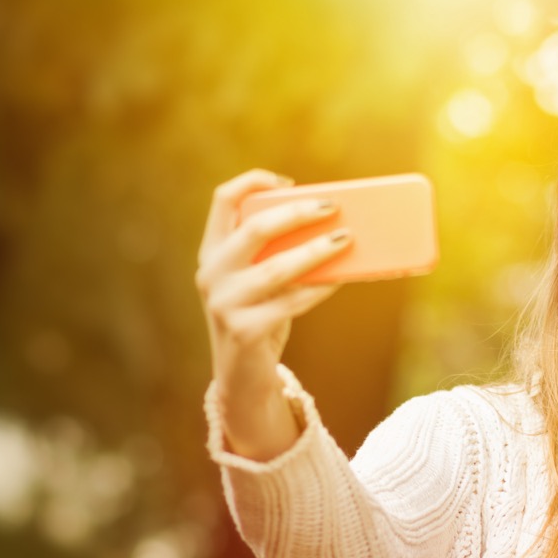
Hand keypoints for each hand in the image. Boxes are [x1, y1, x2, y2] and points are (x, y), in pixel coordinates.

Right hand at [195, 169, 351, 457]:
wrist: (242, 376)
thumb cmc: (260, 314)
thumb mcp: (259, 279)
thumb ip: (278, 253)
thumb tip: (337, 225)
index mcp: (213, 251)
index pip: (222, 200)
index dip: (253, 182)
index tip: (289, 181)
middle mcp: (211, 273)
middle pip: (254, 228)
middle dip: (297, 213)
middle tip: (333, 206)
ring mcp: (224, 303)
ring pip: (276, 268)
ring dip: (316, 251)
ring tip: (346, 239)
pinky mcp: (244, 331)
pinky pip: (290, 303)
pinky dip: (319, 288)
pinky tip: (341, 278)